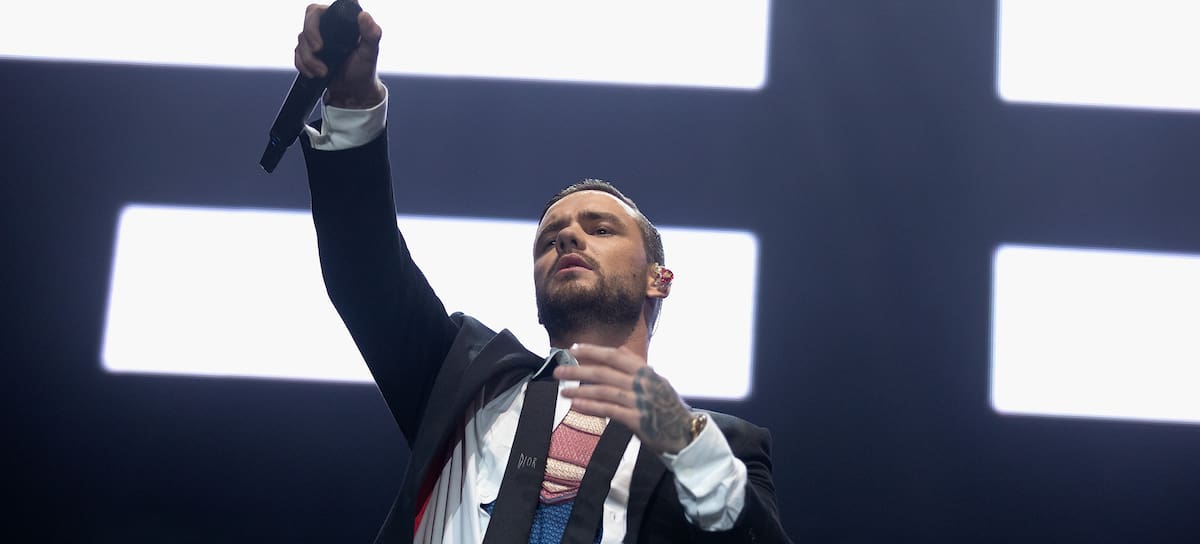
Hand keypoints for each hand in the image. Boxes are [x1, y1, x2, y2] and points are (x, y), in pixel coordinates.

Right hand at [294, 2, 384, 108]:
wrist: (353, 89)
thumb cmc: (364, 68)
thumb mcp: (370, 52)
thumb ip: (372, 34)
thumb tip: (364, 15)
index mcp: (343, 21)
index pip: (323, 9)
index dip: (317, 19)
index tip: (321, 42)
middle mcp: (329, 26)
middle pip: (309, 19)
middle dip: (310, 36)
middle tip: (318, 50)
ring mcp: (317, 38)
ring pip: (301, 39)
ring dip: (309, 58)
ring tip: (323, 72)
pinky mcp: (309, 51)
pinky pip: (297, 53)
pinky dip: (303, 65)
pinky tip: (313, 74)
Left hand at [554, 344, 695, 454]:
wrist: (686, 434)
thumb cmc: (668, 408)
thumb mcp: (657, 381)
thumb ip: (637, 365)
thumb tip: (619, 350)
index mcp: (647, 372)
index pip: (616, 356)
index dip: (594, 351)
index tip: (574, 349)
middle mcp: (643, 383)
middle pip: (605, 372)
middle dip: (579, 370)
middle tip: (558, 371)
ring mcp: (640, 401)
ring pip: (605, 391)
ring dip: (581, 390)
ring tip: (562, 391)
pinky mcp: (637, 420)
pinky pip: (610, 410)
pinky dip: (591, 407)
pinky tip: (576, 405)